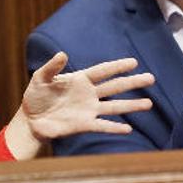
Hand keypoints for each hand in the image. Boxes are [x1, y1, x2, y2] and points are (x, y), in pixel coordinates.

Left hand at [20, 53, 153, 139]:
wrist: (31, 119)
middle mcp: (88, 94)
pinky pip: (102, 126)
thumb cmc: (36, 95)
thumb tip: (62, 54)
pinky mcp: (84, 125)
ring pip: (114, 107)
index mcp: (80, 79)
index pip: (103, 71)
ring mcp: (88, 110)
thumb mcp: (41, 78)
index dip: (118, 66)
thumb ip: (52, 67)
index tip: (134, 62)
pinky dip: (114, 127)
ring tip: (149, 104)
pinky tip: (128, 128)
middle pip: (114, 87)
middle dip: (132, 83)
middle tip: (151, 78)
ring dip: (131, 105)